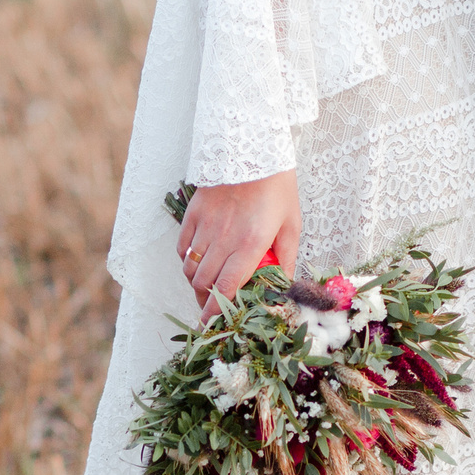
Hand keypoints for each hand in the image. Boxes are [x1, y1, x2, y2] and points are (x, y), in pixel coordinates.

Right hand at [178, 172, 301, 316]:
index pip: (226, 289)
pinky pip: (183, 247)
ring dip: (195, 284)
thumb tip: (283, 286)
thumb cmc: (277, 186)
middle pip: (204, 284)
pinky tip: (197, 262)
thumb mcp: (291, 224)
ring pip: (190, 268)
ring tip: (204, 289)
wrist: (253, 147)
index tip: (210, 326)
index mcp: (250, 246)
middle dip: (204, 303)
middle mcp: (224, 240)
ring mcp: (205, 226)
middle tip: (210, 310)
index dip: (215, 313)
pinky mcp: (194, 214)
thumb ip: (286, 258)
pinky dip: (187, 261)